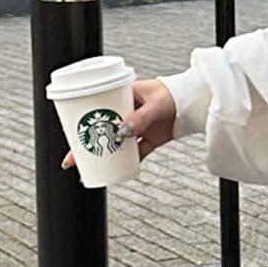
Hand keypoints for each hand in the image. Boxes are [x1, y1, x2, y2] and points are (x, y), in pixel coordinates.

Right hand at [62, 76, 176, 171]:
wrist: (197, 102)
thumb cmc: (174, 94)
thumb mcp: (155, 104)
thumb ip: (140, 117)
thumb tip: (122, 132)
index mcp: (123, 95)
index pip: (96, 107)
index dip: (81, 121)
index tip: (71, 134)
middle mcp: (127, 111)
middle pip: (101, 129)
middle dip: (85, 144)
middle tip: (72, 159)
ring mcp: (138, 126)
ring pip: (116, 143)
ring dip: (104, 156)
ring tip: (89, 169)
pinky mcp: (150, 139)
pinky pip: (135, 153)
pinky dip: (127, 163)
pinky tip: (115, 172)